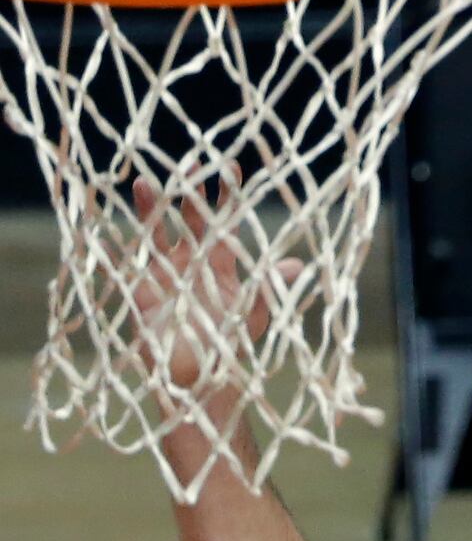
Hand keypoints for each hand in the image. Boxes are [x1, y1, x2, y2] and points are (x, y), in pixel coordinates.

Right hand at [129, 175, 281, 401]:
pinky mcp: (141, 293)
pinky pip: (123, 270)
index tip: (231, 166)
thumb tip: (299, 265)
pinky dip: (111, 254)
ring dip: (149, 211)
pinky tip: (102, 235)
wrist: (201, 377)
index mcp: (221, 263)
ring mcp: (164, 274)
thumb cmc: (231, 344)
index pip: (225, 222)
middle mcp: (192, 262)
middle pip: (189, 220)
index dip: (227, 196)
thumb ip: (269, 288)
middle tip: (192, 163)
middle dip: (190, 192)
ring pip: (154, 235)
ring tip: (144, 183)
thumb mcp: (253, 314)